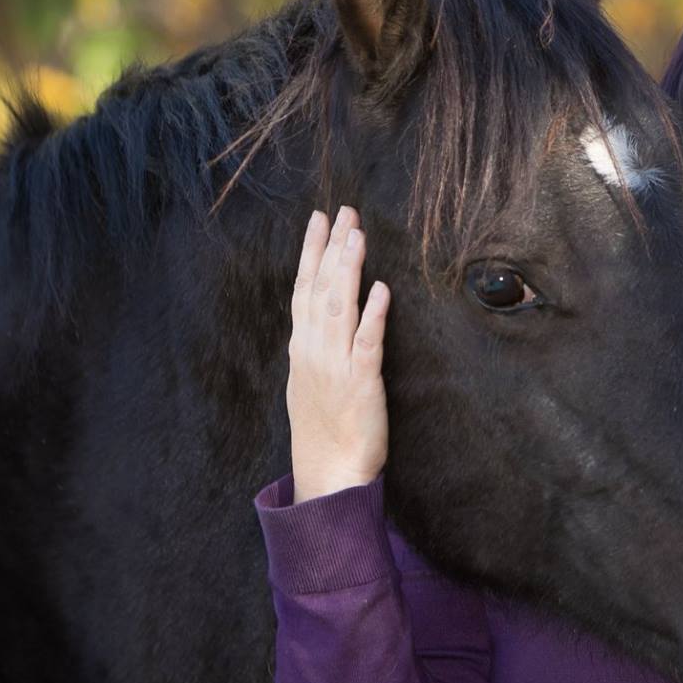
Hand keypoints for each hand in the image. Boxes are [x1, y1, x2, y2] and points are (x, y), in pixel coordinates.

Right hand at [287, 205, 391, 502]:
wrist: (328, 471)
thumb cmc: (323, 427)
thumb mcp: (307, 378)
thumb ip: (314, 343)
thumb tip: (317, 313)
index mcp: (302, 346)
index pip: (304, 287)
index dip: (312, 251)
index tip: (320, 218)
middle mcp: (314, 349)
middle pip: (322, 288)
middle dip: (332, 247)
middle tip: (345, 211)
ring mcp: (336, 365)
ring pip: (340, 307)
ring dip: (349, 270)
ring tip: (358, 236)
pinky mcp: (361, 383)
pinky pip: (366, 344)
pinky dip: (372, 316)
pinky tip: (380, 289)